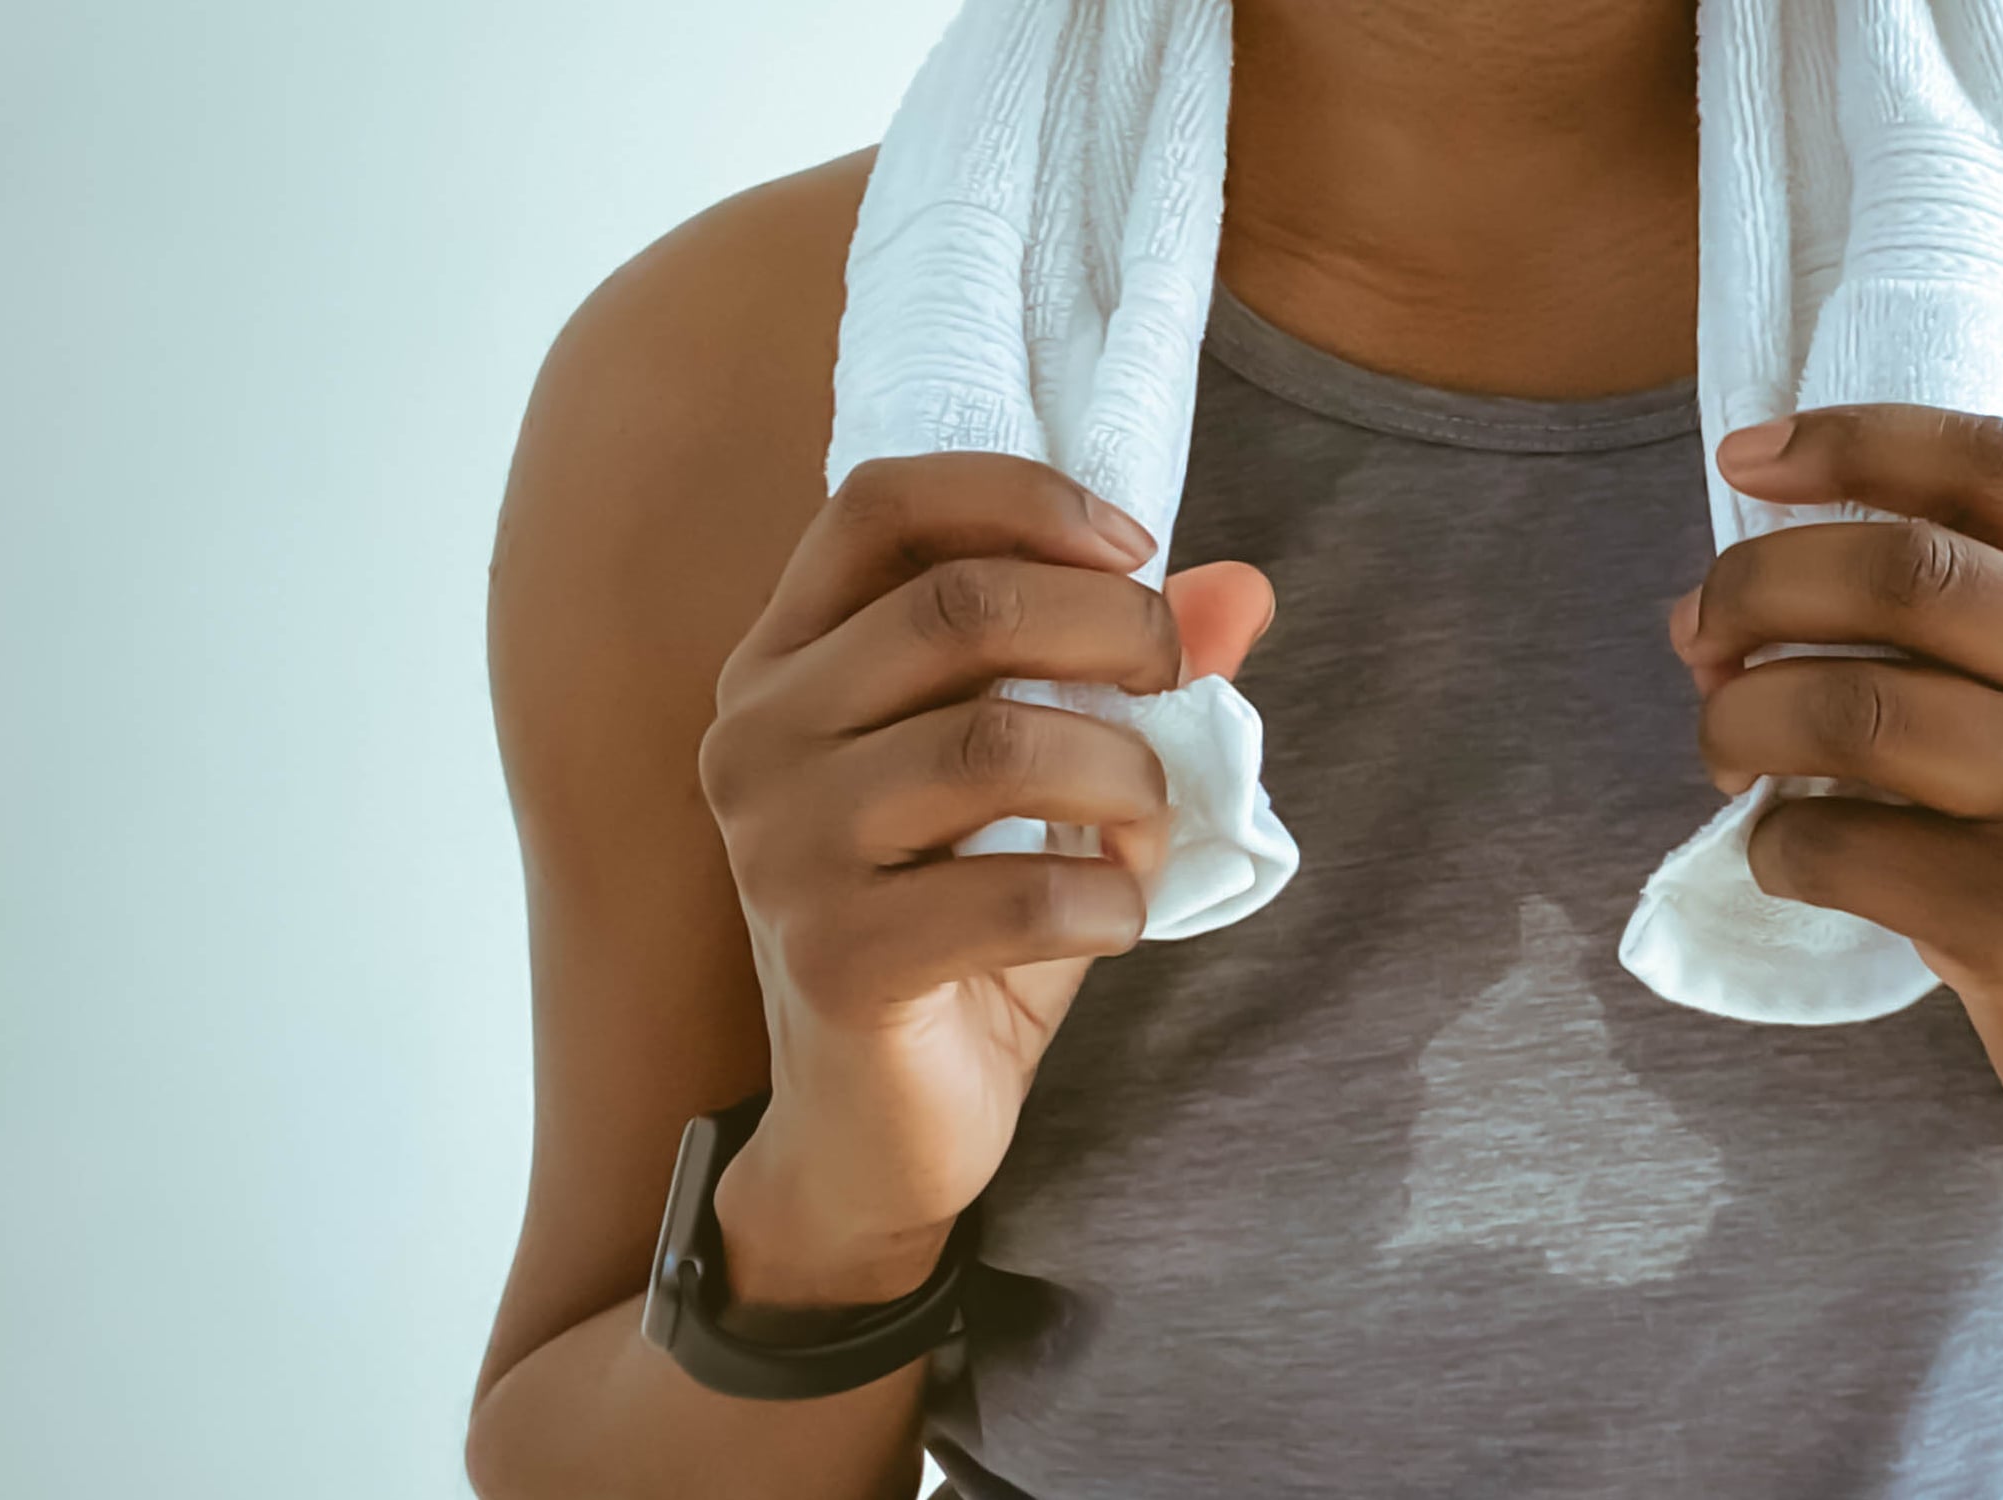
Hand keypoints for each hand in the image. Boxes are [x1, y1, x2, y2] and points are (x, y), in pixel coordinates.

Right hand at [694, 452, 1274, 1304]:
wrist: (881, 1125)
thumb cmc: (964, 924)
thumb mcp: (1047, 780)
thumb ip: (1127, 678)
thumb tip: (1246, 589)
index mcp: (786, 660)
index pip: (881, 505)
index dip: (1024, 499)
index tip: (1138, 549)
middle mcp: (756, 735)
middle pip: (960, 606)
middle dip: (1114, 628)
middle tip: (1178, 681)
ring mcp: (779, 849)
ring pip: (999, 741)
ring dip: (1125, 777)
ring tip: (1144, 823)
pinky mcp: (836, 959)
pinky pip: (1024, 892)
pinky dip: (1112, 898)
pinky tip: (1112, 917)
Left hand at [1672, 405, 2002, 1185]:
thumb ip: (1962, 632)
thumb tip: (1724, 595)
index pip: (2000, 467)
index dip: (1855, 441)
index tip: (1744, 456)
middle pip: (1907, 571)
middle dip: (1758, 584)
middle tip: (1697, 631)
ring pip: (1853, 707)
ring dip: (1740, 718)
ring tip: (1723, 748)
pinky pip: (1833, 843)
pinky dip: (1772, 842)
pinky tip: (1787, 854)